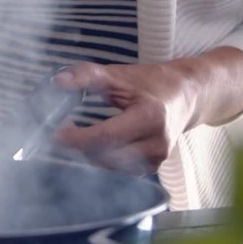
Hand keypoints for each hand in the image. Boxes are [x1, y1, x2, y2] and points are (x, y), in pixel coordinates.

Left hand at [51, 60, 202, 174]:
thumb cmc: (154, 83)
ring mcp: (157, 159)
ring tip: (74, 137)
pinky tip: (93, 145)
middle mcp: (156, 143)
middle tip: (59, 134)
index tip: (55, 133)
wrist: (187, 96)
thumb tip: (59, 82)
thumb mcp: (121, 74)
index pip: (106, 136)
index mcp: (150, 117)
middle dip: (78, 148)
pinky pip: (120, 169)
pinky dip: (102, 159)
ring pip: (110, 166)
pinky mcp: (154, 167)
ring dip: (88, 155)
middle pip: (106, 156)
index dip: (77, 138)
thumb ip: (89, 76)